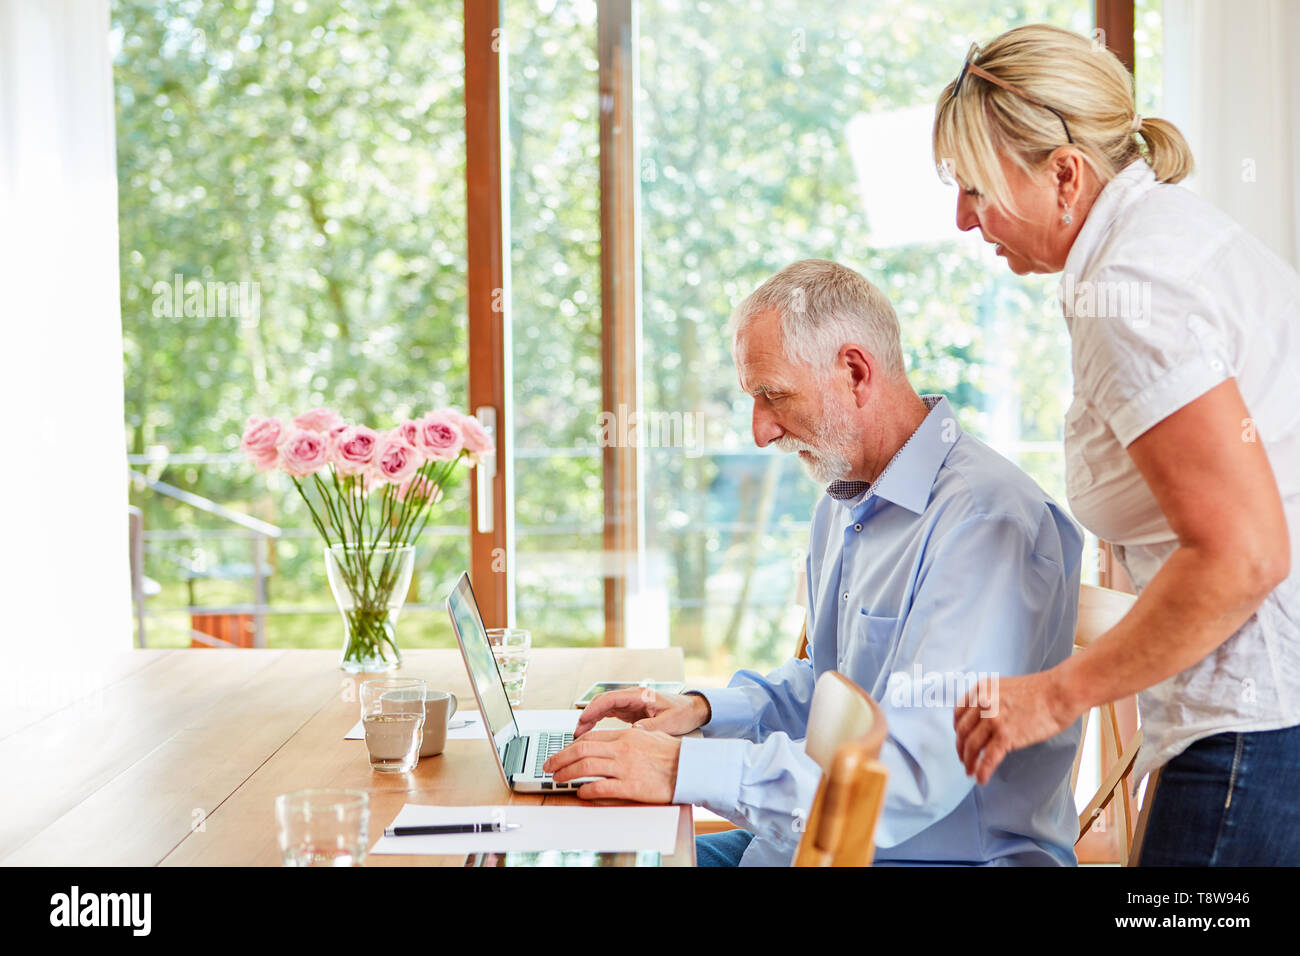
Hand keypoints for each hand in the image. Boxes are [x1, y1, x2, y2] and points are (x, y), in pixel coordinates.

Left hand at [543, 727, 680, 802]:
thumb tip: (613, 743)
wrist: (692, 768)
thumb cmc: (675, 755)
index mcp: (627, 735)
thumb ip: (630, 738)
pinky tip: (581, 792)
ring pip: (586, 767)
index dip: (571, 746)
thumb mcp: (650, 737)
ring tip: (558, 779)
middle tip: (549, 766)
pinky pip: (601, 787)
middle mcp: (623, 749)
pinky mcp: (631, 786)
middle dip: (560, 758)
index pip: (591, 738)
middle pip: (582, 750)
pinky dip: (586, 790)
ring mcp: (625, 767)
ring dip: (567, 773)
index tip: (562, 752)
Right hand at [574, 688, 709, 737]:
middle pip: (602, 702)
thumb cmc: (683, 713)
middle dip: (587, 715)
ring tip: (579, 736)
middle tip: (577, 732)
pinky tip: (590, 734)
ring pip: (603, 708)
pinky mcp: (629, 711)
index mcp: (640, 695)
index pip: (611, 698)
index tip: (584, 719)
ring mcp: (629, 703)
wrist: (692, 710)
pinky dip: (597, 722)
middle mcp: (631, 697)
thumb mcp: (670, 722)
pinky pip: (608, 714)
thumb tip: (634, 731)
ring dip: (590, 719)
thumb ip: (653, 726)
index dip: (595, 708)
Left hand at [953, 669, 1079, 784]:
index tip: (960, 738)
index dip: (957, 729)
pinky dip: (982, 771)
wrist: (1059, 692)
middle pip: (963, 731)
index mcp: (982, 689)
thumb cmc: (1041, 690)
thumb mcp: (1005, 688)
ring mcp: (993, 719)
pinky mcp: (1006, 735)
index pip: (960, 712)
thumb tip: (986, 720)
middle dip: (961, 748)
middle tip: (963, 759)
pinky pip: (988, 758)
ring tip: (970, 771)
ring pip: (972, 746)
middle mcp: (983, 703)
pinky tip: (981, 778)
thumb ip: (992, 701)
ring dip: (969, 762)